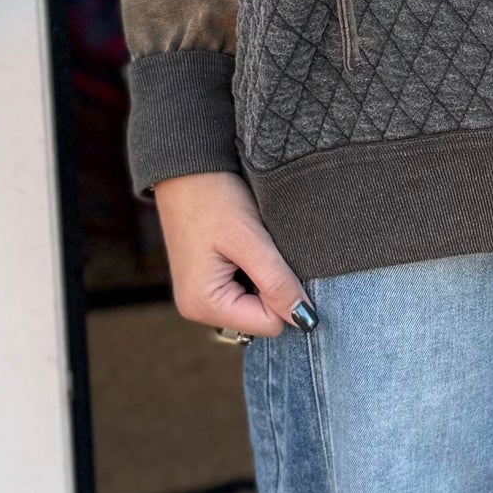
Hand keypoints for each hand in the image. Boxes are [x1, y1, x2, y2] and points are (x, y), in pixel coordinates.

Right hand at [152, 169, 314, 338]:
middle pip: (262, 318)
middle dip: (272, 286)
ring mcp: (199, 297)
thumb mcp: (250, 239)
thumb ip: (277, 282)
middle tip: (261, 249)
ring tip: (250, 245)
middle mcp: (197, 308)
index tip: (275, 258)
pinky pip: (244, 291)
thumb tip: (306, 321)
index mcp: (204, 304)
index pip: (270, 324)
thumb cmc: (213, 197)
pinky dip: (253, 271)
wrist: (185, 167)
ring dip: (263, 277)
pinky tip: (244, 247)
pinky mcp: (206, 283)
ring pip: (256, 305)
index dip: (283, 292)